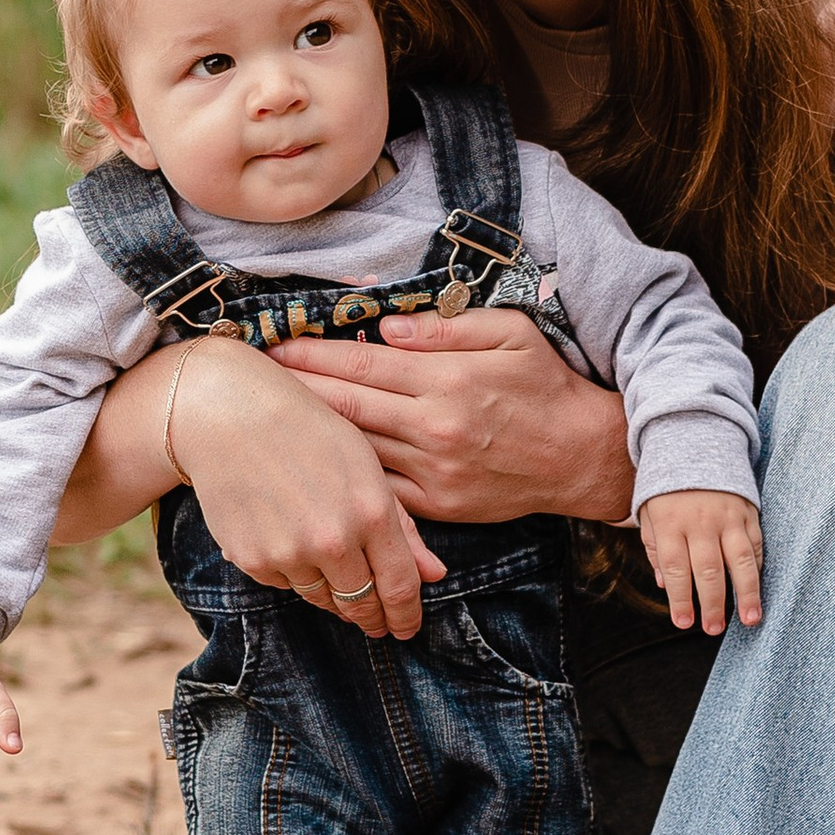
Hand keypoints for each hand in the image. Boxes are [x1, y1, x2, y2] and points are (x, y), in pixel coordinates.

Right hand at [166, 332, 446, 638]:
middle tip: (376, 623)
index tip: (406, 628)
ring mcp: (289, 553)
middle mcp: (333, 540)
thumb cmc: (308, 428)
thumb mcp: (365, 465)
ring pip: (321, 598)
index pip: (399, 586)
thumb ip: (402, 526)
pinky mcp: (252, 559)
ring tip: (332, 576)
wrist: (228, 412)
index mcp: (372, 511)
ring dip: (332, 594)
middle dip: (371, 617)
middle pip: (360, 603)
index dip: (405, 615)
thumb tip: (434, 575)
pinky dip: (293, 572)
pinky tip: (288, 540)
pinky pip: (284, 583)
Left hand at [269, 307, 636, 525]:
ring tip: (271, 417)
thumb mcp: (509, 335)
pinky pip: (379, 490)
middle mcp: (435, 427)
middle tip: (252, 377)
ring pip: (356, 450)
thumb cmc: (545, 386)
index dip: (312, 354)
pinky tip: (315, 465)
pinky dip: (345, 476)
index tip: (275, 344)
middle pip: (346, 406)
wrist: (582, 457)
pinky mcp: (439, 506)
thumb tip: (387, 328)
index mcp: (447, 381)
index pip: (362, 363)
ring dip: (311, 433)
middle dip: (295, 390)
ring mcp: (434, 472)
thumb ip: (446, 330)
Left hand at [635, 487, 763, 633]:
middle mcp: (700, 521)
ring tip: (749, 619)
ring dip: (746, 593)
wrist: (694, 442)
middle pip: (708, 570)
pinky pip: (755, 545)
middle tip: (714, 629)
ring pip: (740, 560)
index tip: (684, 622)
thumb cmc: (667, 488)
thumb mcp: (649, 513)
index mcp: (670, 523)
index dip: (680, 599)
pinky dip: (757, 569)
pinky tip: (756, 590)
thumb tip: (665, 585)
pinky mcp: (748, 511)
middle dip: (712, 604)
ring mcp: (727, 516)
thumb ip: (656, 549)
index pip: (675, 568)